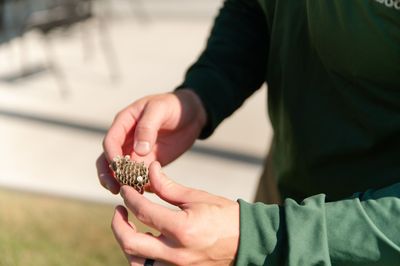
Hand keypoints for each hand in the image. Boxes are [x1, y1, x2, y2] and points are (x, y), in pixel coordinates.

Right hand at [96, 89, 206, 193]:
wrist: (191, 113)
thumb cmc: (173, 106)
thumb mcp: (160, 109)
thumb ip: (147, 127)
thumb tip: (138, 150)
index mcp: (124, 122)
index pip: (110, 141)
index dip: (111, 155)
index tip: (118, 167)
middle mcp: (125, 138)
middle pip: (108, 159)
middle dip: (108, 173)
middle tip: (114, 188)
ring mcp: (135, 151)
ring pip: (119, 170)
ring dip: (119, 181)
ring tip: (124, 193)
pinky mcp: (147, 161)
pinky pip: (137, 175)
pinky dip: (136, 184)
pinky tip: (141, 193)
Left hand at [112, 162, 239, 265]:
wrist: (246, 241)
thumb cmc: (224, 215)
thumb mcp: (197, 197)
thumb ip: (168, 187)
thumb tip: (149, 170)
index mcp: (182, 229)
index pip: (143, 212)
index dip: (130, 198)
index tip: (126, 190)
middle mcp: (176, 253)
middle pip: (131, 243)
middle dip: (118, 224)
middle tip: (119, 210)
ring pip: (136, 263)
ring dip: (127, 244)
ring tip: (130, 227)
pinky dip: (142, 257)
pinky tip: (145, 243)